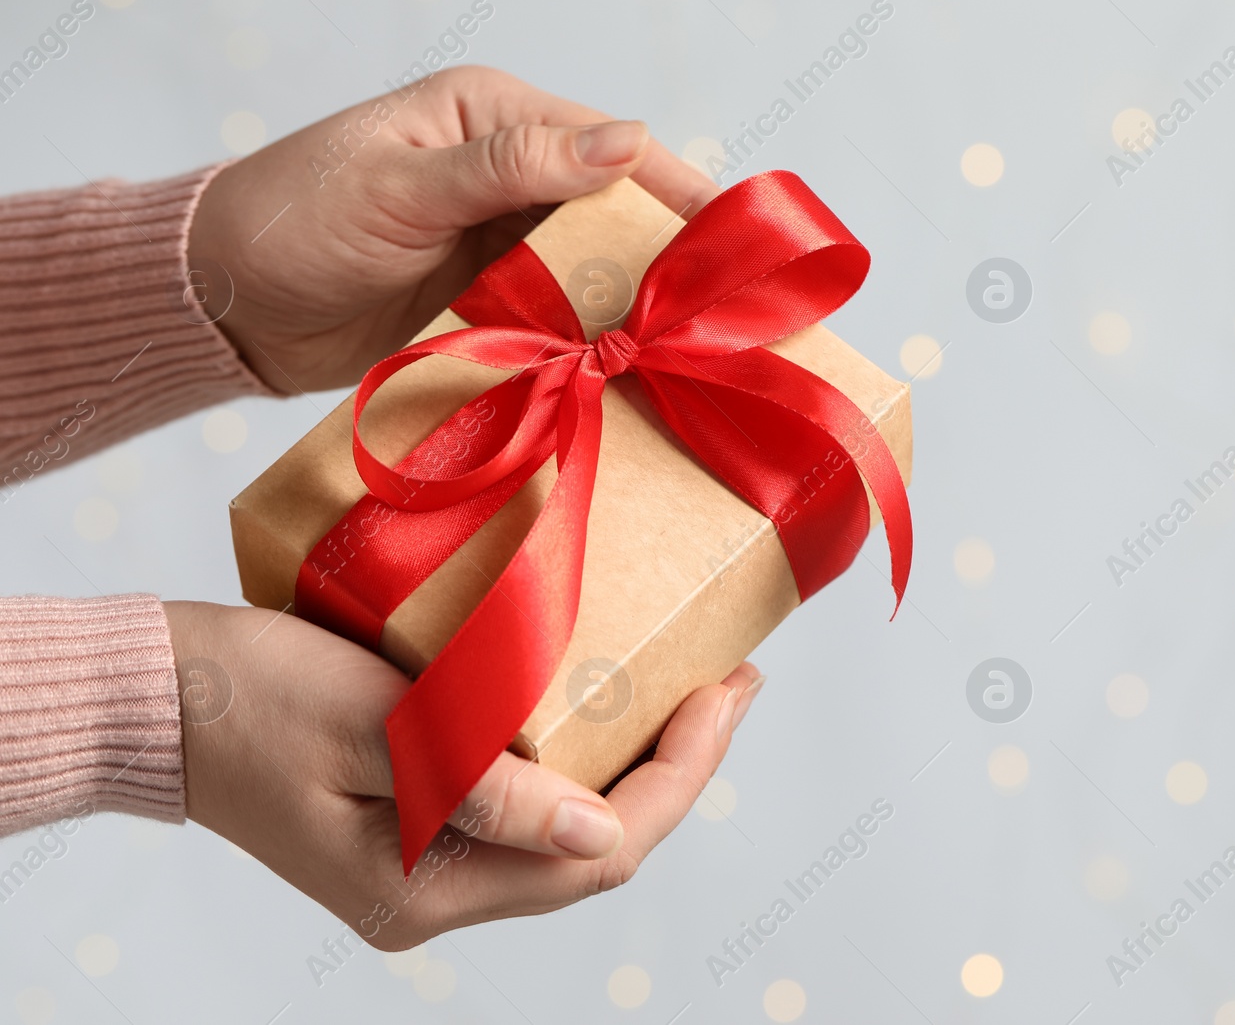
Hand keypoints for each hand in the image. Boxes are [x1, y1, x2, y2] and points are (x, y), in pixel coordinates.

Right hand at [165, 600, 763, 948]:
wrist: (160, 696)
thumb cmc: (254, 698)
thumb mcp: (377, 731)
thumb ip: (491, 788)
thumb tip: (601, 832)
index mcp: (427, 888)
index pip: (600, 850)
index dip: (682, 774)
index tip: (732, 690)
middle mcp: (435, 895)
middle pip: (597, 848)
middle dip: (677, 768)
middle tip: (732, 682)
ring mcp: (426, 866)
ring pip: (568, 830)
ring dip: (634, 764)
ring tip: (690, 689)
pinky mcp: (416, 825)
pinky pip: (527, 807)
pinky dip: (579, 759)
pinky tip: (607, 706)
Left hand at [187, 65, 719, 392]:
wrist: (224, 306)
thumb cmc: (292, 219)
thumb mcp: (401, 185)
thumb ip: (510, 166)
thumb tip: (625, 142)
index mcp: (494, 120)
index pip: (614, 150)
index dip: (680, 195)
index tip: (738, 247)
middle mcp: (511, 179)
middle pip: (617, 218)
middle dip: (668, 265)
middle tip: (724, 321)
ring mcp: (501, 247)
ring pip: (592, 275)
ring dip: (629, 314)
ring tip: (686, 359)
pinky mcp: (489, 307)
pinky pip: (555, 323)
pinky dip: (586, 348)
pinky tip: (622, 378)